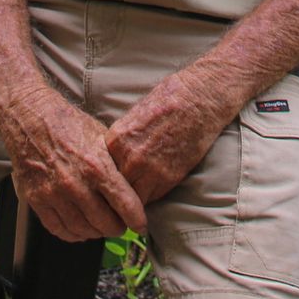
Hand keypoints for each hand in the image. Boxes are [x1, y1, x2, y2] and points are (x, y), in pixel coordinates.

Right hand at [0, 84, 145, 241]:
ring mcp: (54, 193)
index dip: (137, 220)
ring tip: (100, 227)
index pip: (125, 205)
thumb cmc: (68, 124)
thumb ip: (116, 164)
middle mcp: (76, 184)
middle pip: (105, 224)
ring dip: (95, 232)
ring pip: (82, 230)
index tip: (140, 226)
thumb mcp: (101, 137)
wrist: (31, 117)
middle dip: (117, 228)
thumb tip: (135, 184)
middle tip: (119, 225)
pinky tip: (79, 228)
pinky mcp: (36, 199)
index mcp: (96, 166)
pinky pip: (58, 228)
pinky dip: (72, 234)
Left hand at [106, 70, 236, 204]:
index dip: (105, 178)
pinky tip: (151, 191)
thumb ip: (121, 142)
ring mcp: (149, 169)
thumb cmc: (166, 102)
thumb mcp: (133, 118)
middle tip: (117, 198)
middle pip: (114, 187)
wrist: (196, 99)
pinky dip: (150, 197)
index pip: (101, 171)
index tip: (108, 184)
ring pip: (131, 198)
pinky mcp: (168, 177)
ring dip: (132, 200)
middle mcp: (129, 156)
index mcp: (116, 140)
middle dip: (116, 192)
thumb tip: (113, 161)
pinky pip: (151, 198)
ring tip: (132, 200)